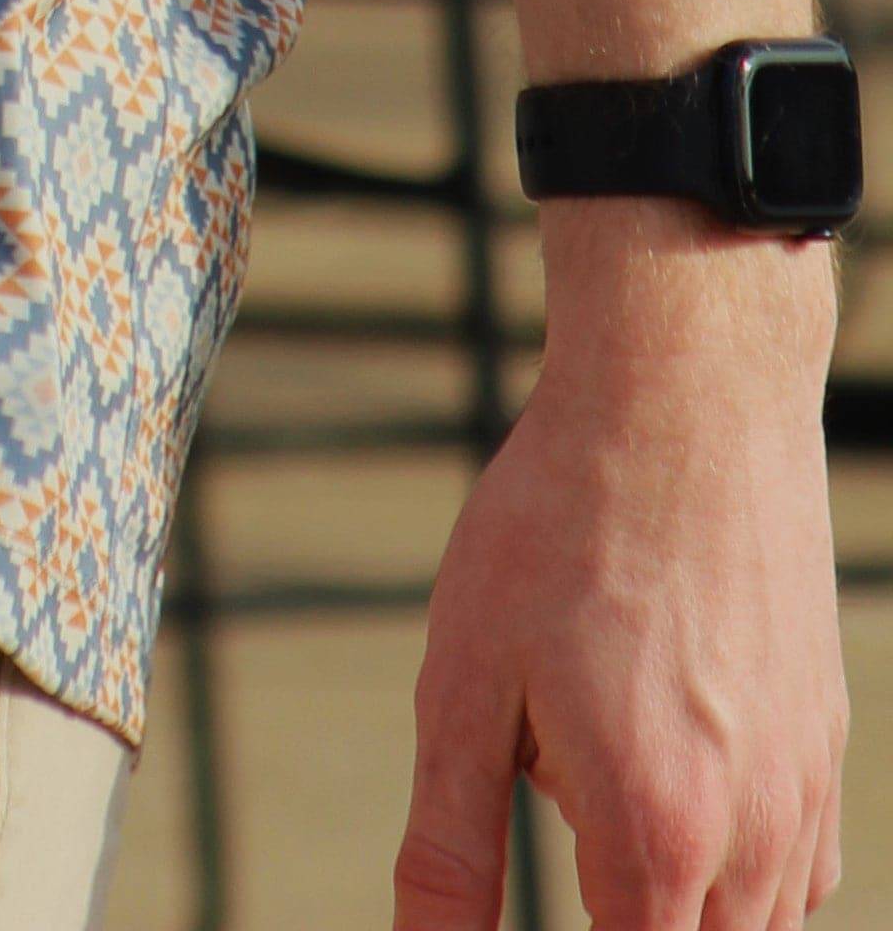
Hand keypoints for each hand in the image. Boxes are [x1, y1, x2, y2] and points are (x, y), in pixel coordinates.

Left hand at [394, 218, 844, 930]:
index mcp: (656, 836)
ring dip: (675, 896)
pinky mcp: (827, 746)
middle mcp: (755, 840)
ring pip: (755, 923)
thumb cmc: (558, 529)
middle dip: (621, 911)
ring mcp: (806, 795)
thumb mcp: (465, 681)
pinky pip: (794, 869)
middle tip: (562, 783)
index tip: (554, 868)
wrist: (686, 399)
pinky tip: (669, 767)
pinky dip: (733, 862)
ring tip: (606, 757)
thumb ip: (450, 845)